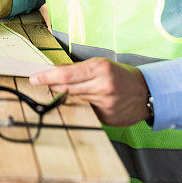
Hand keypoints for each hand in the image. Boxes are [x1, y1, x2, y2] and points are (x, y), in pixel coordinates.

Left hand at [29, 58, 149, 126]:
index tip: (33, 78)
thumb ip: (79, 70)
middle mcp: (102, 86)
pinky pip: (85, 110)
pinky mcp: (105, 117)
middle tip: (42, 82)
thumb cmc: (123, 76)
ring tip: (73, 89)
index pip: (66, 74)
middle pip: (66, 88)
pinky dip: (82, 105)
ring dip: (67, 95)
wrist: (148, 93)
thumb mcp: (102, 65)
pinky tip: (90, 101)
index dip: (47, 77)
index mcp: (100, 69)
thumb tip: (55, 72)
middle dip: (52, 85)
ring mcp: (104, 103)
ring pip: (74, 99)